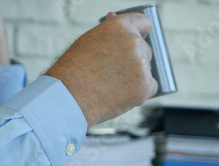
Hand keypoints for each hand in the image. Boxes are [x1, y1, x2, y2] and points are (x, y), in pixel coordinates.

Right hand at [45, 13, 157, 128]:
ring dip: (135, 76)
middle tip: (111, 72)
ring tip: (110, 85)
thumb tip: (114, 16)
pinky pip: (150, 87)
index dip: (139, 33)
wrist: (68, 97)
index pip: (144, 23)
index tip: (134, 42)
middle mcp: (134, 42)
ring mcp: (141, 65)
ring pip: (147, 69)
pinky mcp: (145, 86)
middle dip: (133, 59)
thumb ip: (108, 31)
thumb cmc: (73, 70)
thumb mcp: (88, 41)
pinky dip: (139, 92)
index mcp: (120, 26)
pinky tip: (120, 94)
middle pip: (145, 49)